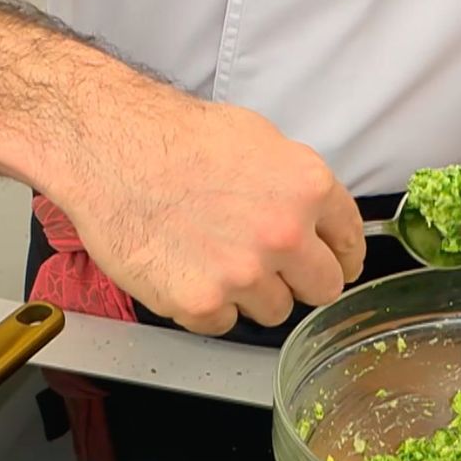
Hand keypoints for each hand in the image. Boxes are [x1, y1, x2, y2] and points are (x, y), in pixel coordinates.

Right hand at [58, 81, 364, 335]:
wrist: (109, 149)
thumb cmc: (173, 137)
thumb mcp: (258, 140)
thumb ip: (296, 188)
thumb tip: (315, 219)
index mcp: (307, 188)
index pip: (351, 243)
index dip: (340, 256)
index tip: (333, 264)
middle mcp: (283, 235)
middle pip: (323, 288)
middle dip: (301, 280)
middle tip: (270, 267)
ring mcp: (242, 274)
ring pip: (274, 310)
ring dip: (251, 294)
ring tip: (213, 258)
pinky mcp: (201, 304)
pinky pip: (223, 323)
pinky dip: (207, 305)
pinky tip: (185, 269)